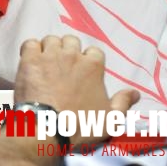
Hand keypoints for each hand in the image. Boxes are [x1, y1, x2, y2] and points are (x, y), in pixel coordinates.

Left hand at [14, 35, 139, 145]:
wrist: (48, 127)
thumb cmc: (81, 125)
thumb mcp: (110, 120)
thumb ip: (123, 103)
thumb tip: (135, 93)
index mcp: (93, 66)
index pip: (94, 52)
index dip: (88, 60)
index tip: (82, 72)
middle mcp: (72, 56)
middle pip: (71, 40)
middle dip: (68, 50)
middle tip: (63, 66)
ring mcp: (50, 56)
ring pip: (51, 40)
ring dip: (49, 48)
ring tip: (46, 63)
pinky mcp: (30, 59)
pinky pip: (30, 44)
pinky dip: (30, 49)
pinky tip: (31, 61)